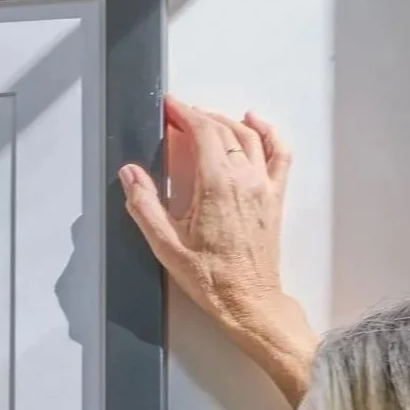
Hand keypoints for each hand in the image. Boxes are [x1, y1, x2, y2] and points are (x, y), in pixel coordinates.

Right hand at [120, 97, 308, 355]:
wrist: (248, 302)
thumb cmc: (212, 279)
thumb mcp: (166, 246)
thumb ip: (145, 205)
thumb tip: (130, 174)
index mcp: (217, 185)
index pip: (203, 132)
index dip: (184, 114)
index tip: (170, 108)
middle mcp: (244, 179)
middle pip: (224, 130)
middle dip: (200, 117)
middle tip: (180, 116)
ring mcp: (263, 187)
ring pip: (249, 137)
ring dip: (227, 122)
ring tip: (207, 119)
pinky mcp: (274, 198)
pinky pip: (279, 154)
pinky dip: (269, 133)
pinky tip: (256, 124)